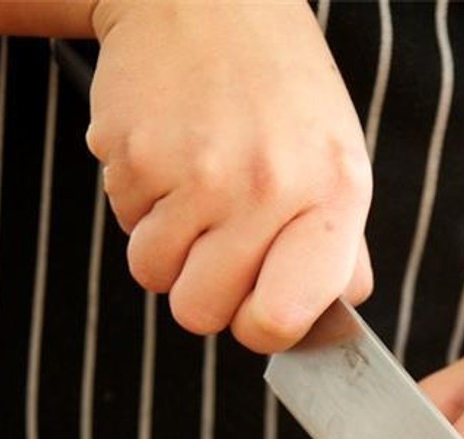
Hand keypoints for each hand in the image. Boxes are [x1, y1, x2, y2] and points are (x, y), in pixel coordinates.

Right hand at [86, 0, 372, 351]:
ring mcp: (195, 173)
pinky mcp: (133, 155)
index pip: (279, 320)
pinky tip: (169, 155)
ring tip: (195, 192)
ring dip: (166, 248)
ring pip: (153, 275)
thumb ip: (339, 249)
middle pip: (201, 313)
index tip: (258, 306)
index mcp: (331, 198)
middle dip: (202, 291)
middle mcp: (265, 189)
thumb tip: (330, 318)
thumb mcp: (337, 159)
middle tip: (217, 245)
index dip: (260, 328)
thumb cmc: (281, 86)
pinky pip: (124, 223)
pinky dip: (140, 201)